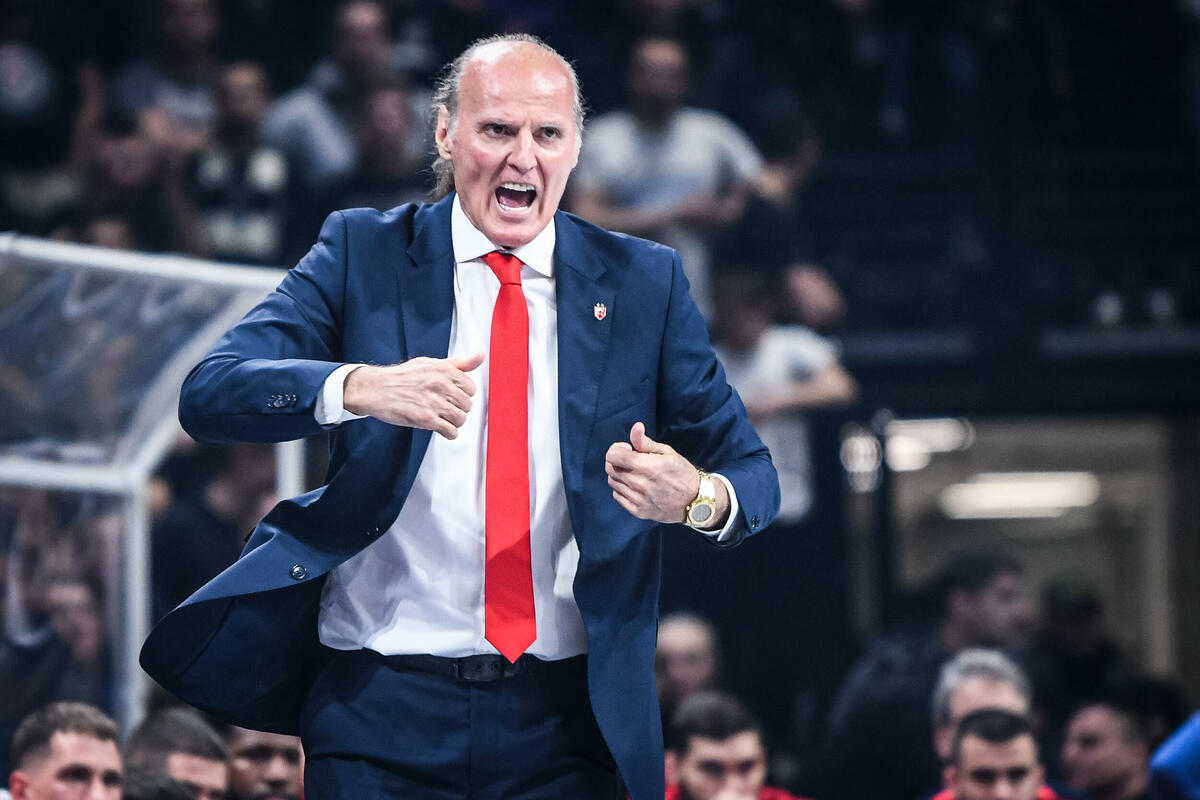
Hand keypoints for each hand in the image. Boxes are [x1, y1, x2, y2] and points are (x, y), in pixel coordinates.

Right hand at [343, 353, 483, 438]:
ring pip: (461, 419)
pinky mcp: (426, 419)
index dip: (463, 394)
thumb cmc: (402, 376)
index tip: (453, 396)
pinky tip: (441, 428)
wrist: (376, 388)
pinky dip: (448, 433)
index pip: (471, 388)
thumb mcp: (431, 363)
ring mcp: (434, 402)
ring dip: (453, 422)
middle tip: (446, 408)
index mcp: (444, 370)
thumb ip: (458, 363)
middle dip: (458, 408)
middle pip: (467, 405)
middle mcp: (441, 385)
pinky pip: (450, 431)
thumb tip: (480, 357)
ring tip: (442, 418)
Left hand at [605, 422, 725, 524]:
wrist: (695, 501)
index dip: (617, 449)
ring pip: (612, 482)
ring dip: (619, 474)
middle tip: (630, 460)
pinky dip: (622, 489)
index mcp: (646, 466)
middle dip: (617, 460)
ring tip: (634, 473)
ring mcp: (637, 500)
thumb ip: (646, 442)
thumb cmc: (682, 473)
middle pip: (610, 468)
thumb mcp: (667, 452)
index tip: (628, 449)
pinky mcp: (637, 511)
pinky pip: (617, 496)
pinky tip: (635, 486)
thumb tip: (636, 427)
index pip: (612, 455)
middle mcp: (639, 484)